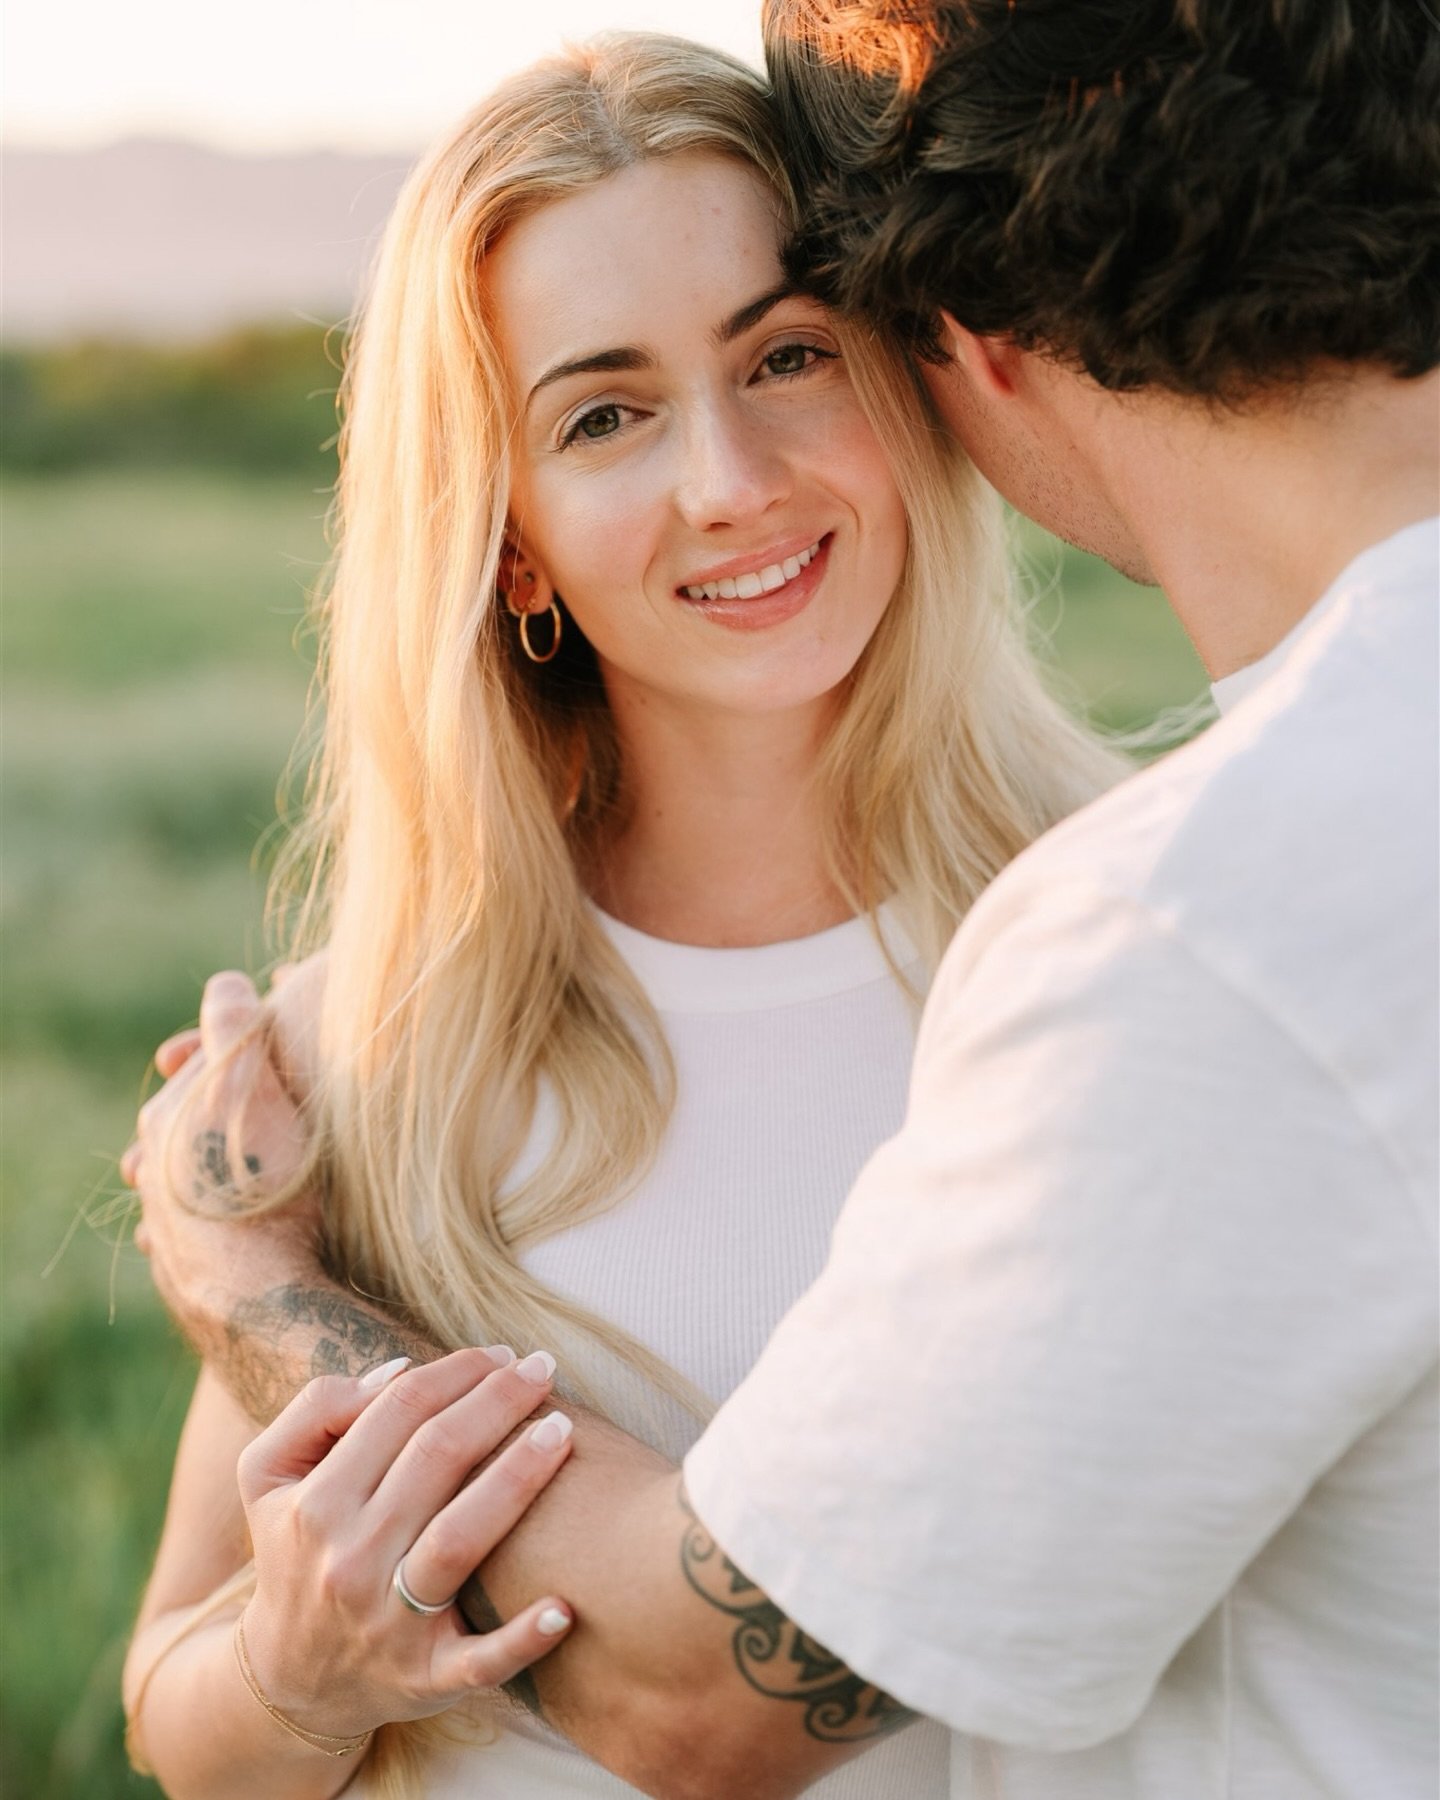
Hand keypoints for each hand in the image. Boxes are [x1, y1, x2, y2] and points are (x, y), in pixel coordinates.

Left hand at [122, 970, 318, 1356]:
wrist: (262, 1295)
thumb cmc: (264, 1183)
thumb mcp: (253, 1084)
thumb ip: (234, 1025)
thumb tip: (225, 981)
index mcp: (167, 1119)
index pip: (195, 1069)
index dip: (230, 1051)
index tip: (270, 1047)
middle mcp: (155, 1172)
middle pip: (186, 1126)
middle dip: (219, 1113)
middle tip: (268, 1108)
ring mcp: (167, 1226)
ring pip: (188, 1182)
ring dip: (216, 1170)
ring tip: (258, 1170)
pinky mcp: (187, 1274)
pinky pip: (200, 1233)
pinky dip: (219, 1220)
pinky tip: (245, 1225)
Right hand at [238, 1347, 575, 1740]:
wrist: (289, 1677)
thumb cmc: (299, 1550)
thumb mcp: (268, 1476)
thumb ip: (315, 1410)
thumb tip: (396, 1372)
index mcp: (314, 1505)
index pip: (396, 1412)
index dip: (454, 1372)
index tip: (500, 1355)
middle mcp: (349, 1561)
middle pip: (435, 1459)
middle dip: (496, 1403)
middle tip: (543, 1370)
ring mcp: (389, 1624)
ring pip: (459, 1539)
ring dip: (518, 1479)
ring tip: (563, 1432)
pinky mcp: (426, 1679)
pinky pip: (479, 1661)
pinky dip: (523, 1639)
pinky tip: (565, 1607)